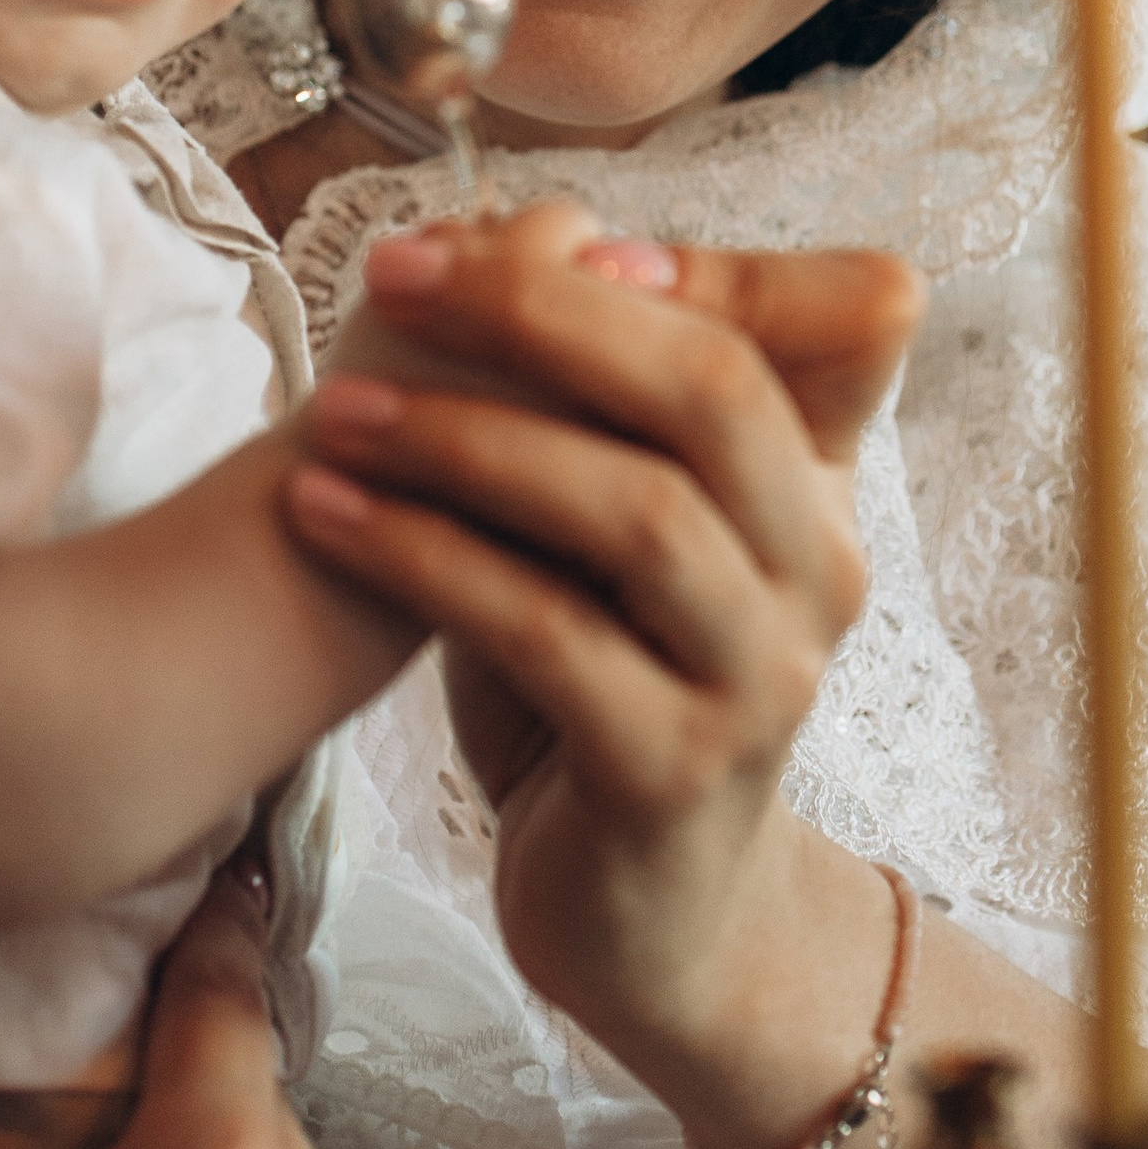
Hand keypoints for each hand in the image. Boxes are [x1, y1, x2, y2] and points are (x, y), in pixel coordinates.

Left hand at [285, 210, 920, 1063]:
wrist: (650, 918)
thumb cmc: (609, 686)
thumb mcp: (616, 530)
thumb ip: (601, 407)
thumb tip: (516, 230)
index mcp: (819, 486)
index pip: (810, 318)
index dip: (675, 260)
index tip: (509, 232)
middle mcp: (824, 571)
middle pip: (715, 391)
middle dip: (542, 314)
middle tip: (390, 278)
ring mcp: (760, 678)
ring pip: (635, 513)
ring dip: (465, 441)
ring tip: (332, 410)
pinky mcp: (673, 771)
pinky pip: (549, 634)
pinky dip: (427, 559)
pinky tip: (323, 514)